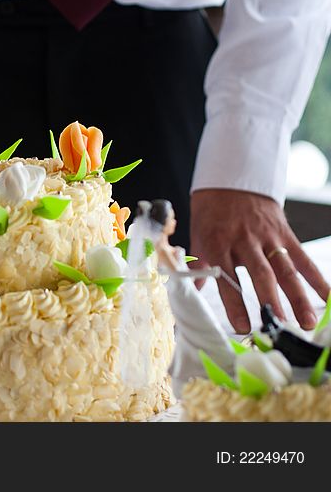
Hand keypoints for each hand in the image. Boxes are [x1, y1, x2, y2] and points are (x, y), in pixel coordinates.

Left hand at [190, 189, 328, 332]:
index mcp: (218, 243)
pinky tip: (328, 298)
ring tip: (306, 322)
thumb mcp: (197, 235)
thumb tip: (190, 294)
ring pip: (285, 269)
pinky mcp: (285, 234)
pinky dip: (317, 278)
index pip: (226, 277)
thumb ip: (198, 265)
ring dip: (298, 297)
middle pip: (261, 274)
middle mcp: (244, 241)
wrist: (231, 180)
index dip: (234, 303)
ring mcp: (268, 237)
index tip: (242, 327)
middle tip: (278, 327)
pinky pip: (303, 258)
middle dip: (271, 302)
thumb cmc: (211, 213)